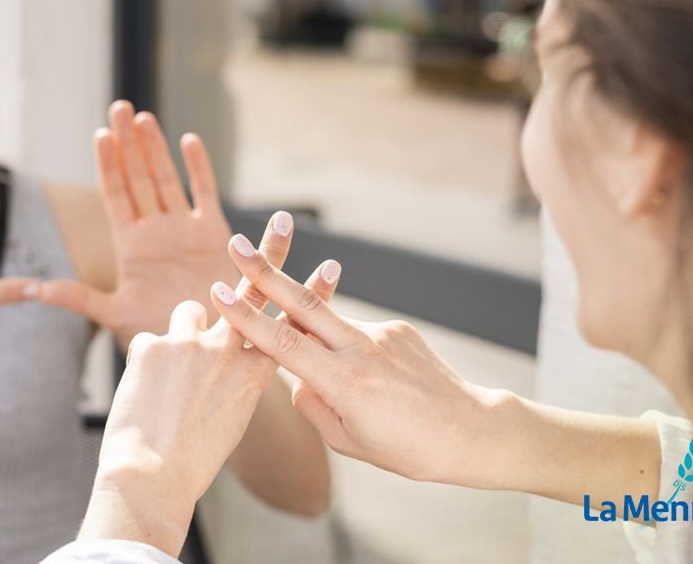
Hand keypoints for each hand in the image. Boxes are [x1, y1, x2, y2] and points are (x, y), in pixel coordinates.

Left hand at [37, 100, 238, 346]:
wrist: (205, 348)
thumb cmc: (159, 335)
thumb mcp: (114, 315)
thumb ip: (79, 299)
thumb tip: (37, 289)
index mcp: (130, 246)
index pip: (115, 196)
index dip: (108, 165)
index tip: (100, 135)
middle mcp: (155, 232)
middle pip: (138, 178)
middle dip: (129, 143)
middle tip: (120, 108)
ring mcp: (184, 230)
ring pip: (167, 179)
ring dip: (155, 148)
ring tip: (144, 117)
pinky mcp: (214, 234)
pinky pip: (204, 194)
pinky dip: (198, 168)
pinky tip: (188, 140)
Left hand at [79, 259, 338, 555]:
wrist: (151, 477)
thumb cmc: (191, 460)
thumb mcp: (229, 421)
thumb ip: (232, 382)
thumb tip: (221, 361)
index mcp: (254, 376)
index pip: (288, 325)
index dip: (308, 295)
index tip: (329, 268)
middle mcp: (227, 351)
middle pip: (251, 291)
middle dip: (266, 255)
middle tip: (282, 222)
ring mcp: (190, 343)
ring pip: (189, 313)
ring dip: (182, 332)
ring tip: (168, 377)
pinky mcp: (152, 342)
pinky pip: (148, 341)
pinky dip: (144, 363)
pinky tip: (142, 395)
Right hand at [210, 232, 501, 487]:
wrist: (472, 431)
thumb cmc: (408, 449)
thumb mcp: (348, 441)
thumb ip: (313, 405)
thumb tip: (297, 377)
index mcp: (343, 382)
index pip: (283, 343)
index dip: (247, 318)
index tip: (220, 292)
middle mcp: (361, 349)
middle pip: (302, 304)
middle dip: (265, 272)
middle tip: (237, 243)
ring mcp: (382, 334)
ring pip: (331, 324)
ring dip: (311, 328)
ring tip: (343, 374)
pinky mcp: (399, 329)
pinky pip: (360, 336)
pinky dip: (352, 353)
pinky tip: (378, 385)